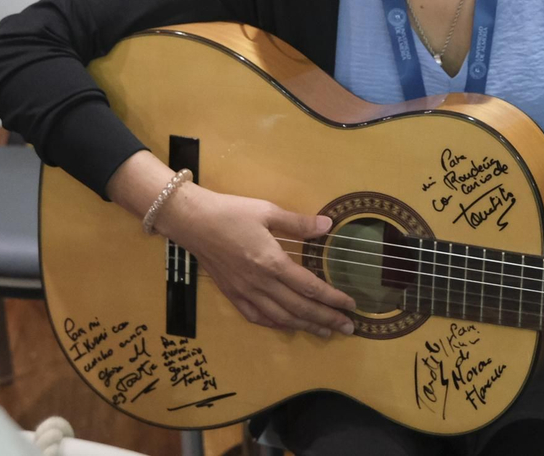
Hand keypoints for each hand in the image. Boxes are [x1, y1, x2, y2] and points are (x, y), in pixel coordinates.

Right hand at [158, 185, 357, 336]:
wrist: (192, 221)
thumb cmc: (231, 212)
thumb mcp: (267, 211)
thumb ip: (298, 223)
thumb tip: (328, 225)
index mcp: (272, 262)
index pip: (310, 287)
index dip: (332, 298)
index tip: (351, 305)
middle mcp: (260, 283)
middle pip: (299, 308)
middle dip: (326, 319)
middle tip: (348, 327)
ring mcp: (245, 292)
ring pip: (281, 317)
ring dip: (305, 326)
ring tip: (325, 332)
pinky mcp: (232, 295)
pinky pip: (257, 317)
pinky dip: (276, 325)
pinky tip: (288, 326)